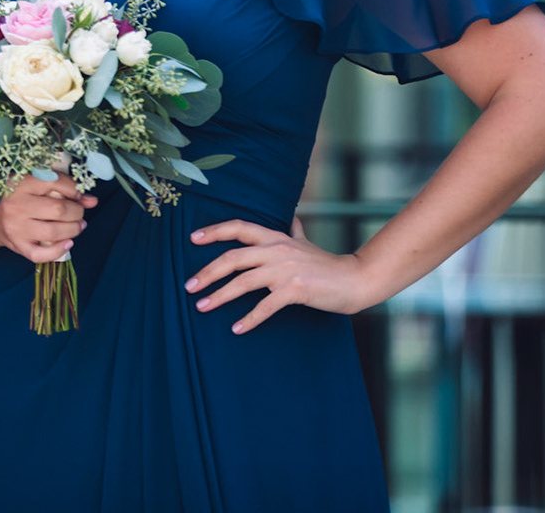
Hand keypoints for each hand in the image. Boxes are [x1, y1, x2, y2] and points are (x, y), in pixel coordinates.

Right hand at [0, 175, 93, 263]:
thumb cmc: (17, 196)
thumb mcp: (34, 184)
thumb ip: (62, 188)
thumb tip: (91, 200)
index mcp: (19, 183)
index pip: (56, 183)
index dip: (74, 189)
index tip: (78, 195)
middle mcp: (16, 205)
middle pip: (58, 210)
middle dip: (77, 211)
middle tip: (78, 211)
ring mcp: (16, 228)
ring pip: (54, 232)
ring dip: (74, 229)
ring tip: (77, 225)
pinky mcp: (18, 246)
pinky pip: (42, 254)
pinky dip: (60, 250)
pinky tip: (68, 242)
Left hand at [185, 216, 380, 333]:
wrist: (355, 279)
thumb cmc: (327, 264)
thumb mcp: (306, 243)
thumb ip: (294, 230)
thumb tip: (292, 217)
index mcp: (276, 237)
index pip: (239, 227)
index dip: (214, 231)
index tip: (192, 239)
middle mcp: (277, 249)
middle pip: (233, 258)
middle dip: (207, 273)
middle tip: (189, 287)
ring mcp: (286, 269)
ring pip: (243, 282)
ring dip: (219, 296)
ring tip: (202, 307)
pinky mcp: (296, 289)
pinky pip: (266, 306)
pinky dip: (249, 319)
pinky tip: (236, 329)